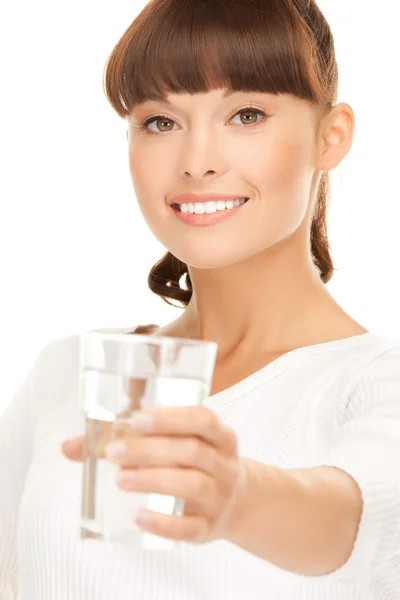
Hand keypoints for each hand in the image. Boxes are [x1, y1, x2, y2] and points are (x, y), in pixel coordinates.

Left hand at [62, 406, 247, 543]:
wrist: (239, 501)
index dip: (171, 418)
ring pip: (193, 486)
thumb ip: (125, 439)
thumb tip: (69, 446)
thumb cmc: (195, 462)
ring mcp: (220, 497)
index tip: (137, 419)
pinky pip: (190, 528)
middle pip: (192, 452)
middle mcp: (224, 464)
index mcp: (219, 435)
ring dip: (154, 480)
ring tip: (121, 479)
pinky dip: (164, 523)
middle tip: (114, 454)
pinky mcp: (209, 528)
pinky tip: (139, 516)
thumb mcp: (178, 443)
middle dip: (150, 450)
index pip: (202, 419)